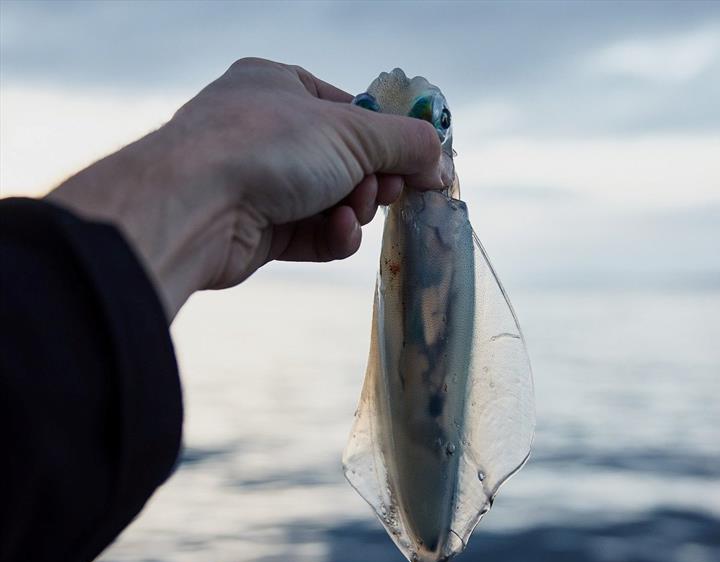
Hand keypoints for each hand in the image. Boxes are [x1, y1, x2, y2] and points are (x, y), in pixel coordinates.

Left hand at [47, 58, 444, 319]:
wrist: (194, 206)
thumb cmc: (268, 146)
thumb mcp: (352, 133)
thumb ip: (406, 144)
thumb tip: (442, 164)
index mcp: (278, 85)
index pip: (350, 110)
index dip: (389, 139)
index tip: (423, 164)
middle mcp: (264, 131)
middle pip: (344, 160)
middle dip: (373, 179)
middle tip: (391, 191)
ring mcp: (256, 182)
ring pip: (330, 201)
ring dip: (353, 210)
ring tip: (354, 211)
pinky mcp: (255, 230)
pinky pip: (309, 232)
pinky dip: (330, 235)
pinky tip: (337, 233)